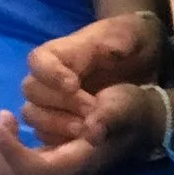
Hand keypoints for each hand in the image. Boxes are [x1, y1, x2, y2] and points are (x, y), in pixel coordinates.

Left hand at [0, 87, 164, 174]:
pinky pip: (15, 168)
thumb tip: (92, 130)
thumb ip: (108, 117)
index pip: (35, 172)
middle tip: (2, 120)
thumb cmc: (130, 112)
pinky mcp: (49, 162)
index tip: (4, 118)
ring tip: (4, 121)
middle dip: (0, 153)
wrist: (142, 123)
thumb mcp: (123, 107)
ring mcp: (55, 172)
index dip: (12, 151)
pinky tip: (10, 126)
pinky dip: (4, 150)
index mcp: (79, 165)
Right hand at [19, 14, 164, 128]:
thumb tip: (113, 51)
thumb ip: (120, 41)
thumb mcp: (130, 35)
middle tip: (92, 109)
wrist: (141, 65)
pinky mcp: (58, 123)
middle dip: (61, 103)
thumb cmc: (129, 45)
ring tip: (89, 128)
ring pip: (33, 114)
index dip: (50, 74)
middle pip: (32, 90)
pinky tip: (85, 138)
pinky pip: (44, 134)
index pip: (39, 60)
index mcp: (61, 52)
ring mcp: (51, 102)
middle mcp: (48, 77)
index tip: (74, 85)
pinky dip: (60, 139)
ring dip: (57, 123)